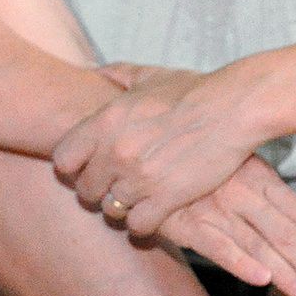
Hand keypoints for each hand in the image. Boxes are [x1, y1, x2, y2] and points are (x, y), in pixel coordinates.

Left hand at [53, 63, 265, 235]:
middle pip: (85, 190)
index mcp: (104, 123)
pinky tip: (155, 215)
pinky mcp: (167, 197)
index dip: (74, 168)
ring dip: (123, 209)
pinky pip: (139, 225)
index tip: (90, 168)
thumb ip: (117, 74)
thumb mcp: (149, 75)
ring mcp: (139, 178)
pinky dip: (144, 224)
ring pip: (111, 210)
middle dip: (98, 192)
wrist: (232, 108)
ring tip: (137, 203)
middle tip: (116, 189)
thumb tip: (94, 70)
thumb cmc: (195, 90)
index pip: (63, 160)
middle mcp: (115, 152)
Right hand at [156, 156, 295, 295]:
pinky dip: (240, 262)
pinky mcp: (184, 221)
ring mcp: (214, 206)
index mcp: (260, 177)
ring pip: (257, 243)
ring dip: (283, 271)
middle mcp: (242, 192)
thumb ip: (269, 193)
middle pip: (286, 233)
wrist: (147, 147)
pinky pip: (216, 245)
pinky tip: (261, 280)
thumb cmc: (201, 161)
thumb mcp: (240, 165)